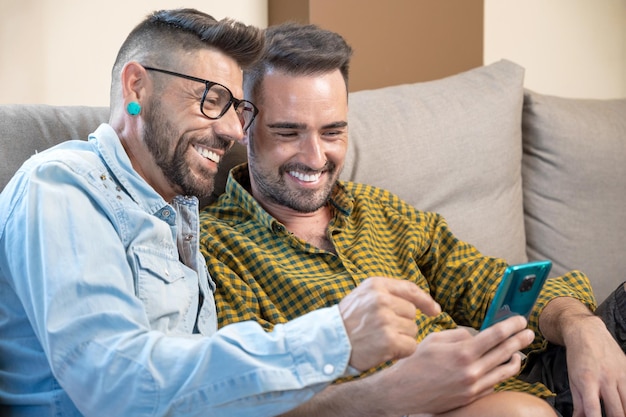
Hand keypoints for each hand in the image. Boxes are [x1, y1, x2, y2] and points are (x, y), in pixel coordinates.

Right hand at [338, 277, 440, 370]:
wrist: (327, 342)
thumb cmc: (347, 322)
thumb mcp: (363, 297)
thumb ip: (388, 294)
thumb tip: (423, 303)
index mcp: (376, 285)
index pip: (410, 289)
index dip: (425, 301)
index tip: (434, 310)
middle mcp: (381, 300)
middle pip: (412, 313)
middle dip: (403, 324)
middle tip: (381, 331)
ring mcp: (385, 320)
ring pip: (412, 330)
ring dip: (401, 339)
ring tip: (379, 340)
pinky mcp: (388, 341)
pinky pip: (410, 346)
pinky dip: (401, 352)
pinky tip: (384, 351)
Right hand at [373, 315, 533, 415]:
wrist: (404, 392)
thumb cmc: (416, 362)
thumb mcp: (435, 339)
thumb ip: (459, 335)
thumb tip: (476, 335)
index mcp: (462, 353)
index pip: (495, 336)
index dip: (510, 326)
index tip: (519, 320)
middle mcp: (471, 371)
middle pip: (504, 352)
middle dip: (519, 340)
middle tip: (529, 332)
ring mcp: (473, 387)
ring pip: (504, 371)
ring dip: (515, 359)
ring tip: (520, 352)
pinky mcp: (471, 398)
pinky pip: (493, 383)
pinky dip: (500, 373)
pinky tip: (502, 367)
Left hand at [540, 296, 625, 416]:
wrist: (586, 332)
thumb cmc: (577, 357)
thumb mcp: (573, 378)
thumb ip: (578, 402)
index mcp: (587, 381)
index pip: (593, 409)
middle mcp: (605, 379)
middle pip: (617, 411)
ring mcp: (619, 375)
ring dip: (625, 413)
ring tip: (621, 415)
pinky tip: (625, 405)